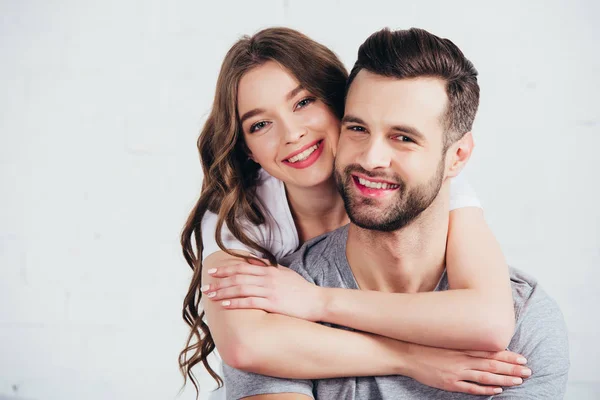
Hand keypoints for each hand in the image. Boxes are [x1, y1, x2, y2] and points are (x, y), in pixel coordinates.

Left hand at [201, 261, 324, 320]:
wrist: (317, 301)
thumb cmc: (301, 289)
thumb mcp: (285, 273)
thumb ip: (268, 267)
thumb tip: (253, 261)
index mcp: (269, 270)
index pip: (242, 266)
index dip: (225, 268)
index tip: (212, 271)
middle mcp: (267, 278)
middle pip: (238, 277)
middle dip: (219, 281)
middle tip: (205, 285)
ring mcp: (270, 290)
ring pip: (241, 288)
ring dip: (223, 291)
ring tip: (210, 295)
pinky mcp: (273, 303)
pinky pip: (250, 302)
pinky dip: (235, 302)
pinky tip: (224, 304)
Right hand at [406, 343, 531, 394]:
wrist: (405, 353)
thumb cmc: (425, 345)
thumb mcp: (444, 340)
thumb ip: (461, 343)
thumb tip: (477, 342)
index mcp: (461, 347)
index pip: (489, 351)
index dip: (508, 355)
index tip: (522, 358)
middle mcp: (462, 359)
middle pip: (492, 364)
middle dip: (512, 368)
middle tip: (528, 370)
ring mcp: (456, 371)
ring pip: (485, 376)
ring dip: (504, 379)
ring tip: (519, 381)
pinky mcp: (449, 383)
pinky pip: (471, 387)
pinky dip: (485, 389)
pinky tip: (497, 390)